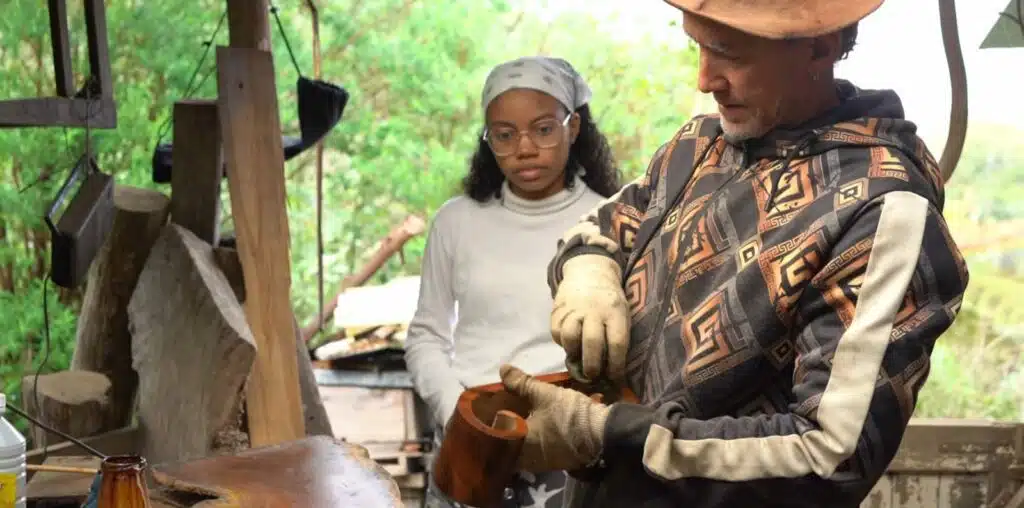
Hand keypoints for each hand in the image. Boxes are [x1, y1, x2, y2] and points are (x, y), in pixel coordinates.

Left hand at [499, 365, 608, 471]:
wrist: (604, 433)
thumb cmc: (569, 415)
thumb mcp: (544, 394)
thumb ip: (521, 383)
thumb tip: (502, 369)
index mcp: (518, 445)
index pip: (493, 440)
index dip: (489, 427)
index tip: (486, 414)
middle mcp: (526, 460)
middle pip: (507, 447)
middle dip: (505, 432)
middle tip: (501, 414)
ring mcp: (542, 464)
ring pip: (522, 450)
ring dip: (520, 436)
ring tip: (518, 418)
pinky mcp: (556, 462)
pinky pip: (536, 451)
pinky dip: (534, 440)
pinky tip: (536, 426)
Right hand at [551, 254, 629, 381]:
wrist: (589, 273)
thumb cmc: (610, 302)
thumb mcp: (621, 313)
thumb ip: (617, 337)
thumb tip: (612, 372)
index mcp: (615, 311)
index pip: (617, 343)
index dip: (616, 365)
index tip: (614, 378)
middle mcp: (594, 309)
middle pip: (592, 342)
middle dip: (592, 365)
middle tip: (592, 375)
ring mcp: (574, 308)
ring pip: (570, 337)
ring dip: (574, 353)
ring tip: (578, 357)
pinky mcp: (557, 310)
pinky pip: (556, 333)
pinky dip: (562, 342)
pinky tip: (569, 342)